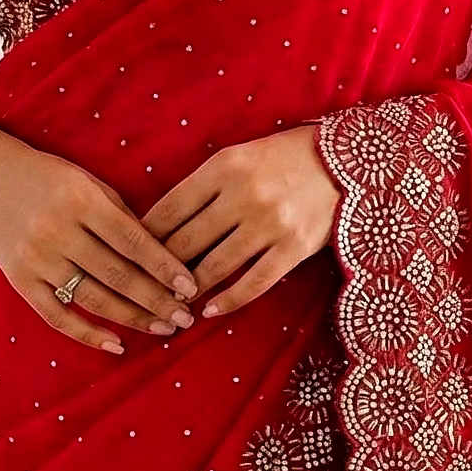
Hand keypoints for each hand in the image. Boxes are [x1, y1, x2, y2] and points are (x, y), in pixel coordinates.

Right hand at [0, 126, 199, 355]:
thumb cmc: (49, 178)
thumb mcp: (88, 182)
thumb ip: (121, 216)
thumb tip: (163, 257)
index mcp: (80, 200)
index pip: (133, 241)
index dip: (164, 267)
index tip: (190, 287)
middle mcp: (57, 230)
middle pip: (117, 274)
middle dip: (156, 299)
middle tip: (185, 317)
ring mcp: (36, 258)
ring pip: (93, 298)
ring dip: (133, 318)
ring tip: (163, 328)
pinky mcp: (20, 280)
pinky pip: (58, 316)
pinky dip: (88, 334)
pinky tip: (117, 345)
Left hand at [139, 124, 340, 320]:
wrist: (342, 163)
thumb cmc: (279, 161)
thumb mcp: (237, 159)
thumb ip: (202, 187)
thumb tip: (158, 227)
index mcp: (223, 167)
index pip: (169, 209)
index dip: (144, 238)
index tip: (129, 257)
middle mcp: (244, 195)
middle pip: (186, 242)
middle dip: (160, 271)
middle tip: (143, 290)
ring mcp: (269, 224)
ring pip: (214, 267)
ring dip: (189, 290)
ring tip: (171, 304)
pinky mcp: (293, 249)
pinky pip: (253, 283)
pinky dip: (227, 301)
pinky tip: (209, 311)